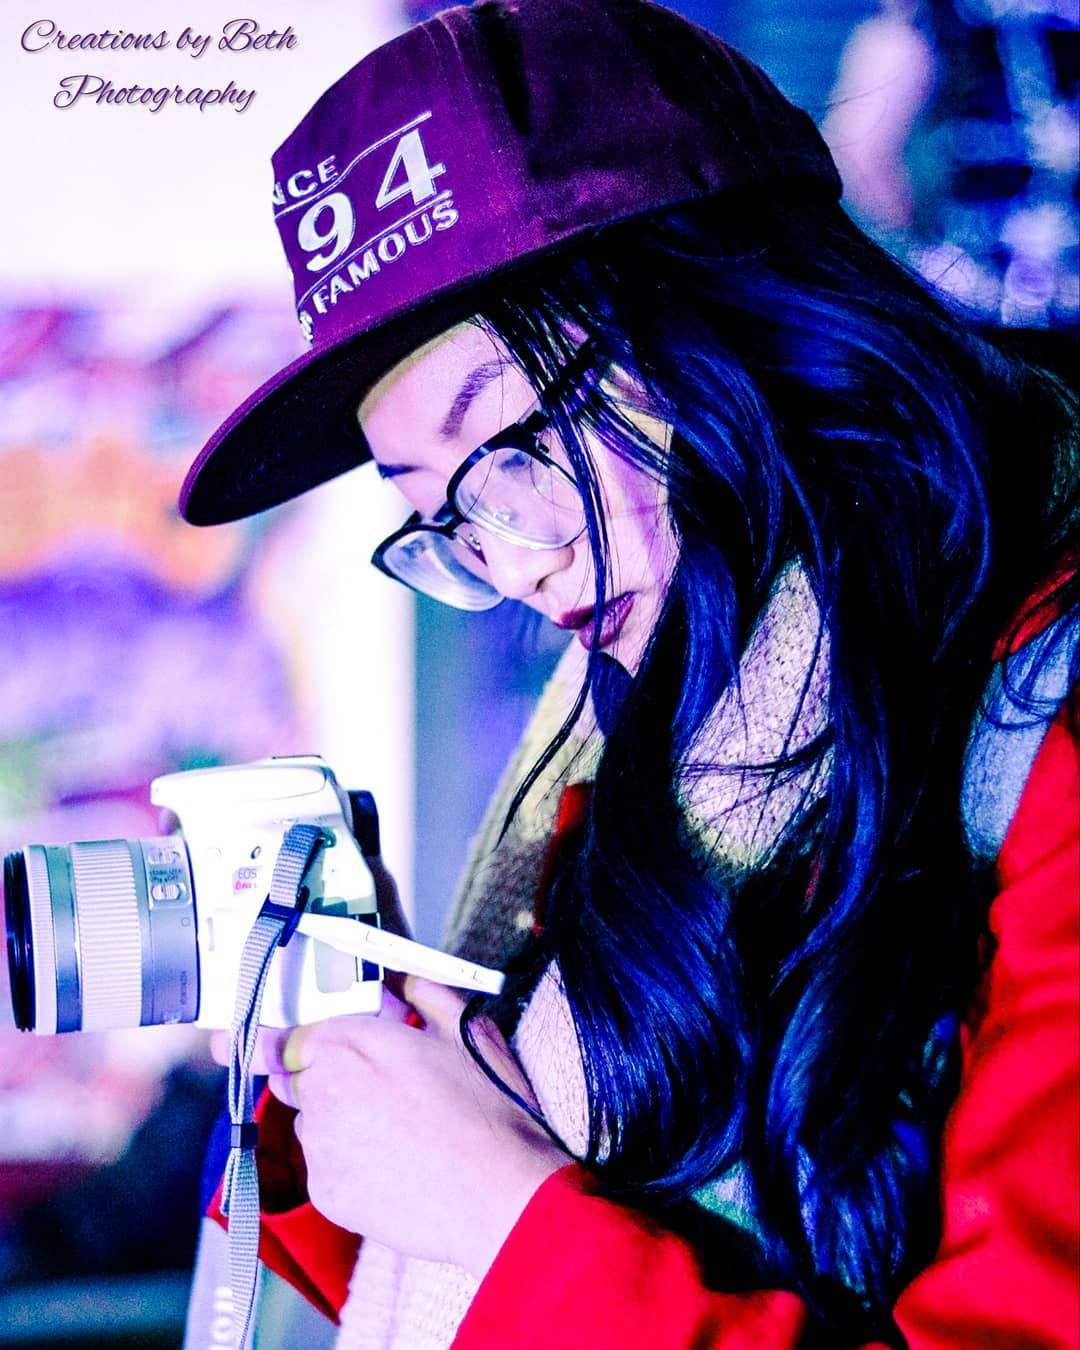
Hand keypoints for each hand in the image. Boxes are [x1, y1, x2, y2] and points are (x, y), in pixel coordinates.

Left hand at [220, 979, 567, 1276]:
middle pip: (296, 1076)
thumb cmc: (487, 1110)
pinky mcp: (327, 1193)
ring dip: (338, 1118)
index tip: (242, 1039)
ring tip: (396, 1129)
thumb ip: (422, 994)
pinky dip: (348, 1161)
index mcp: (350, 1044)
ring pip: (313, 1122)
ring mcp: (321, 1147)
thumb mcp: (465, 1030)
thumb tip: (404, 980)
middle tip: (372, 1083)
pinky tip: (394, 1162)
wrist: (500, 1196)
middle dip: (322, 1074)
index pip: (283, 1034)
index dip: (275, 1037)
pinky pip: (325, 1165)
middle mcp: (322, 1093)